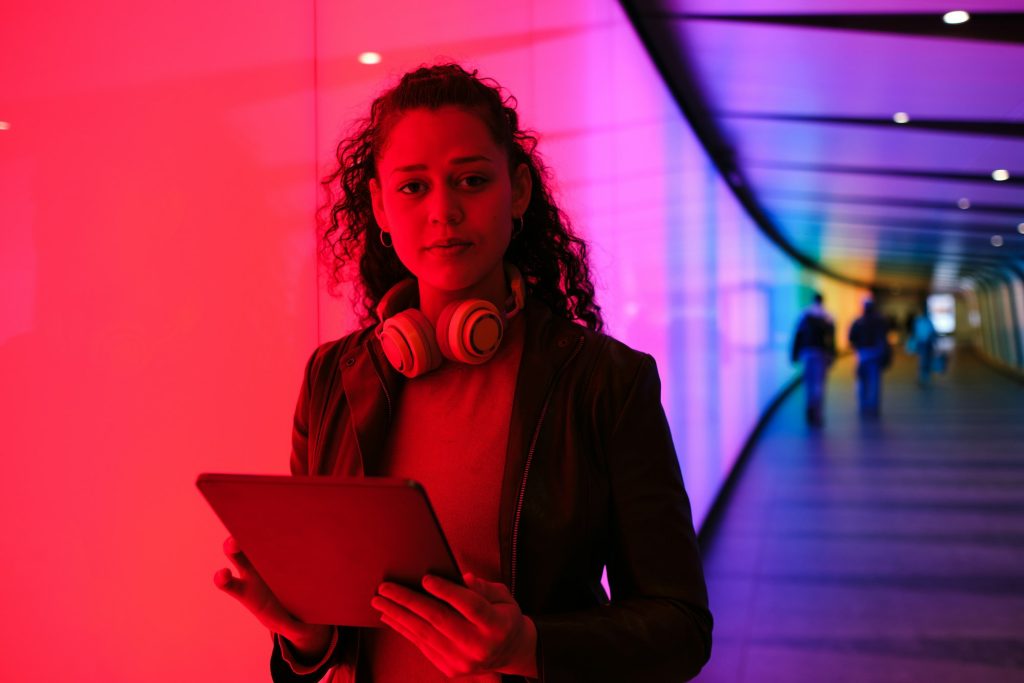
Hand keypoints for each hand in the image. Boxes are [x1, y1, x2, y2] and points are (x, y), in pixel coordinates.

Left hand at [214, 536, 332, 658]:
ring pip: (254, 540)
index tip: (223, 573)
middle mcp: (251, 570)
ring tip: (260, 525)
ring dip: (253, 531)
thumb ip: (292, 628)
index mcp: (246, 590)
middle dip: (233, 545)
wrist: (294, 602)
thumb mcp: (287, 624)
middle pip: (236, 554)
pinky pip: (276, 538)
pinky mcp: (281, 549)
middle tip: (234, 541)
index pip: (227, 582)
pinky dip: (279, 532)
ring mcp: (264, 557)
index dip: (222, 577)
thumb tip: (301, 632)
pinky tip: (286, 523)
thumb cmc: (283, 615)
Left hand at [371, 573, 537, 677]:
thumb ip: (482, 587)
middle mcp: (479, 646)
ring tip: (380, 601)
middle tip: (385, 587)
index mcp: (497, 625)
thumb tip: (461, 578)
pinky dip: (405, 630)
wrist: (510, 652)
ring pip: (425, 634)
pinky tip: (391, 617)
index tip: (425, 578)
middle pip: (440, 620)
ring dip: (398, 616)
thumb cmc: (503, 615)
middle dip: (409, 601)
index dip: (447, 592)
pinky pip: (422, 646)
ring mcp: (463, 661)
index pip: (470, 606)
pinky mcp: (450, 669)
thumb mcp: (502, 596)